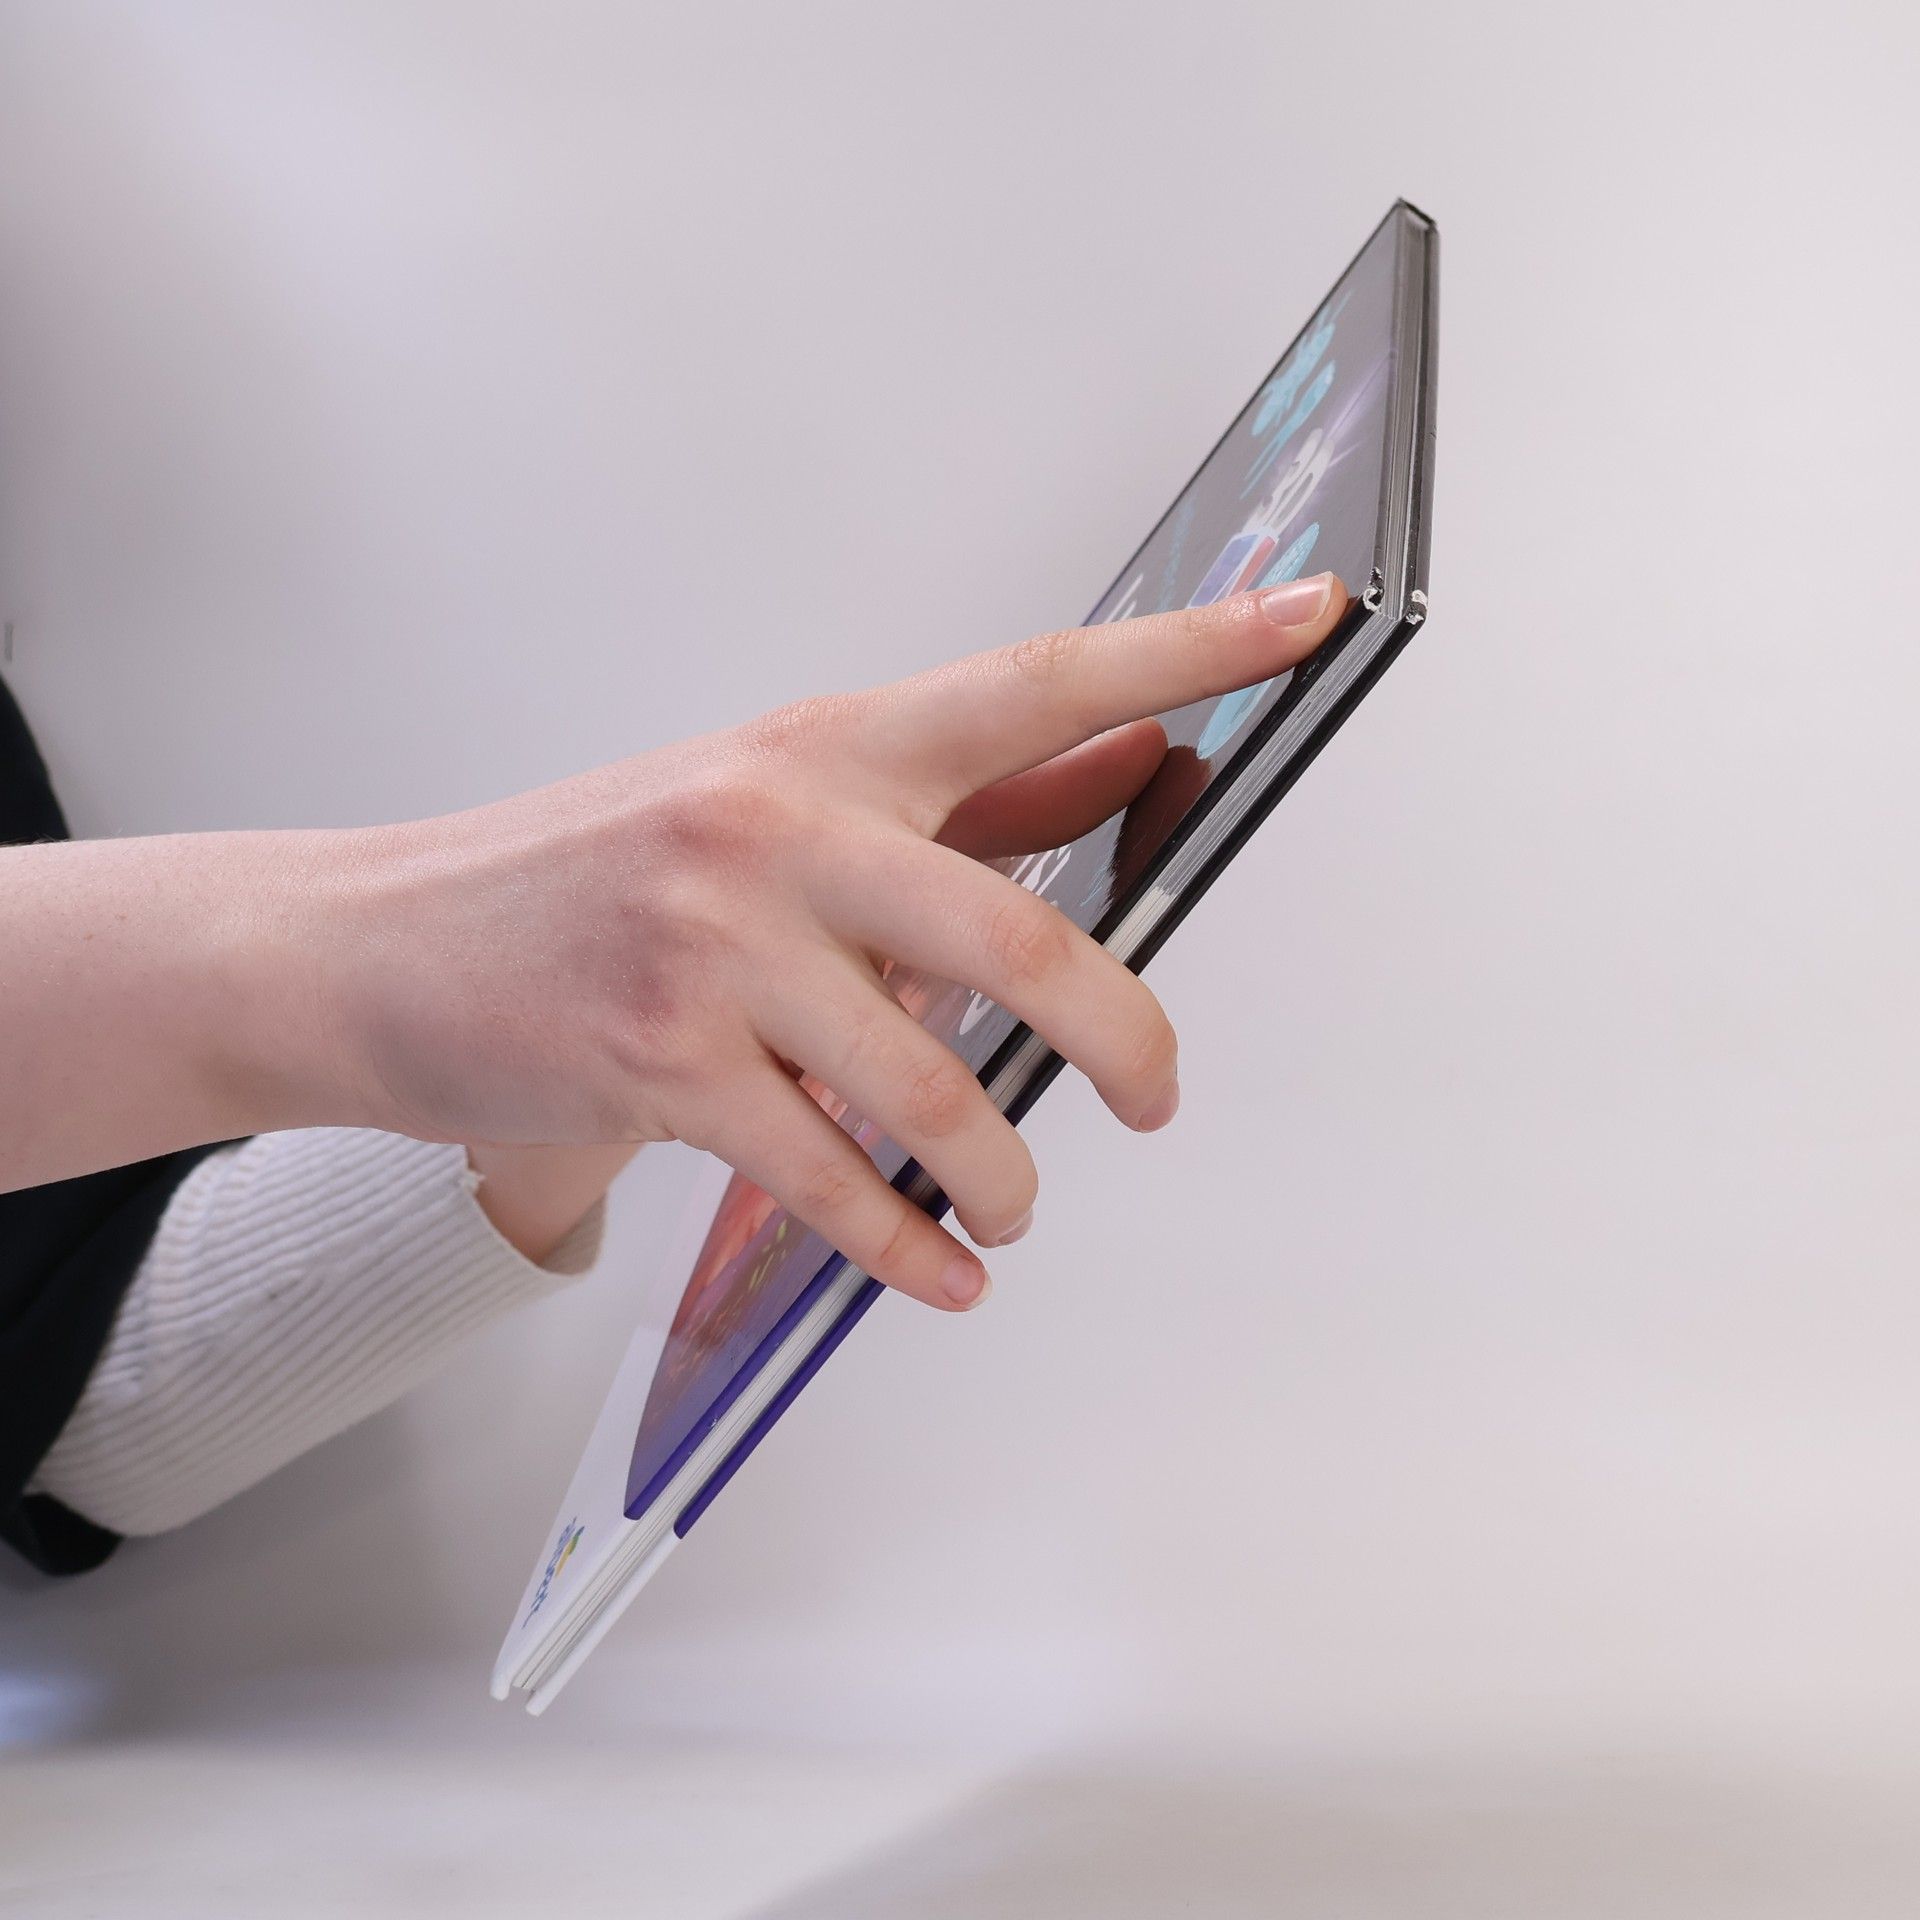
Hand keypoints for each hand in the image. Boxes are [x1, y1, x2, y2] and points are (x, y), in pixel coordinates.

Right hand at [323, 575, 1346, 1308]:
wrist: (384, 945)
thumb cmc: (596, 876)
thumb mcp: (770, 811)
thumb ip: (941, 812)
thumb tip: (1120, 784)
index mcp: (823, 746)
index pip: (1034, 682)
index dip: (1185, 648)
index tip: (1307, 617)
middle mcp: (776, 828)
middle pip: (1018, 937)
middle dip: (1122, 1042)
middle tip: (1155, 1099)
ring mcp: (713, 949)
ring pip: (931, 1087)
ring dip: (999, 1173)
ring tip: (1010, 1203)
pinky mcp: (660, 1067)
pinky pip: (834, 1180)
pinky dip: (909, 1246)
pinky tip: (946, 1270)